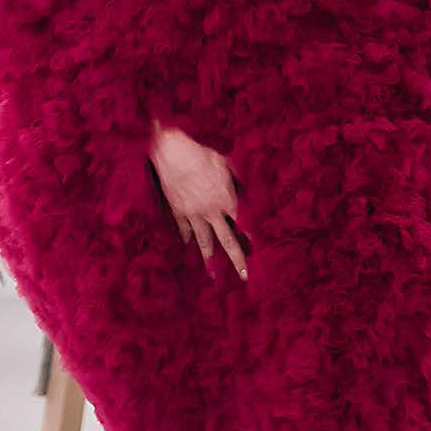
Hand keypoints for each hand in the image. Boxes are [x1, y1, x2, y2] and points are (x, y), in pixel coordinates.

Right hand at [150, 122, 248, 280]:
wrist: (173, 154)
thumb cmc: (201, 154)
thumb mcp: (225, 163)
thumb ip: (236, 177)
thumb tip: (245, 183)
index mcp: (226, 199)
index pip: (243, 224)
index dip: (251, 237)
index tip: (257, 250)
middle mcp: (212, 211)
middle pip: (227, 240)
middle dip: (237, 260)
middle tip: (243, 276)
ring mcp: (193, 213)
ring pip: (204, 241)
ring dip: (210, 259)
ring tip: (214, 275)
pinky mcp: (178, 210)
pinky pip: (184, 229)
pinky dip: (187, 238)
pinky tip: (188, 246)